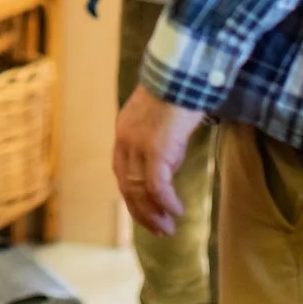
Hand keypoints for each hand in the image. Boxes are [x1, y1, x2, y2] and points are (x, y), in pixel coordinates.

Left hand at [113, 86, 203, 235]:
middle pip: (127, 187)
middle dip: (142, 213)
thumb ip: (156, 142)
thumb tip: (167, 168)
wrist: (180, 73)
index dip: (133, 198)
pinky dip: (166, 202)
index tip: (146, 214)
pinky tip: (177, 211)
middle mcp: (125, 141)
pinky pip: (158, 185)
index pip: (121, 175)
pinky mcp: (156, 150)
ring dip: (154, 213)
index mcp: (123, 134)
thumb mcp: (158, 120)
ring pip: (140, 190)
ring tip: (168, 229)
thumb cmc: (176, 93)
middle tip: (159, 230)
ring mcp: (138, 146)